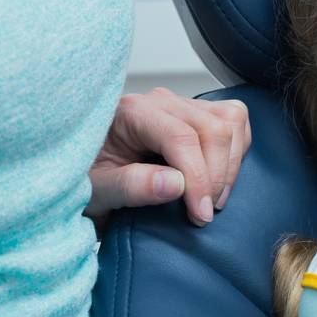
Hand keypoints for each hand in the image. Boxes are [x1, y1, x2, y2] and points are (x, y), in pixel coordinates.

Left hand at [86, 88, 251, 225]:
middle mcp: (160, 102)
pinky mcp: (198, 114)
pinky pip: (234, 121)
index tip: (201, 214)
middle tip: (204, 214)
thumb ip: (130, 186)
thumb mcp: (97, 192)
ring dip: (230, 164)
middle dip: (217, 175)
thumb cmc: (84, 184)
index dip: (198, 177)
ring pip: (230, 121)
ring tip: (213, 200)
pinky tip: (220, 179)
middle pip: (212, 128)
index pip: (180, 137)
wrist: (80, 180)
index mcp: (130, 113)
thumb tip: (175, 184)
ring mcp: (182, 105)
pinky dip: (236, 150)